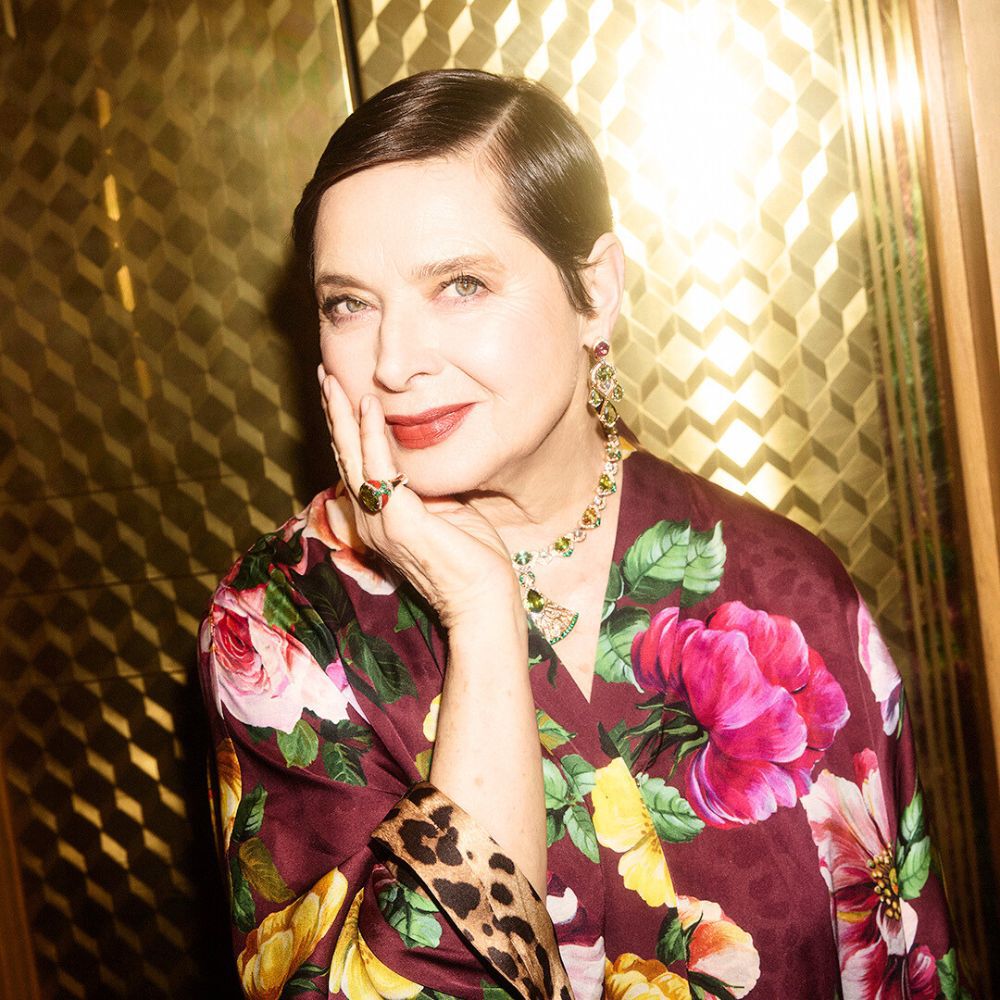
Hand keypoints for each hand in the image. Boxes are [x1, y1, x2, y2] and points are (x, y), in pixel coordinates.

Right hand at [318, 367, 519, 628]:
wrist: (484, 599)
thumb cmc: (472, 560)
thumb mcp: (446, 510)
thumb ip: (425, 486)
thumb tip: (422, 460)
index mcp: (379, 520)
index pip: (357, 466)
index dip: (347, 430)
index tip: (341, 393)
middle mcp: (370, 522)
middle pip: (345, 457)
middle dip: (334, 415)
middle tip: (323, 376)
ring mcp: (380, 523)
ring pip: (352, 459)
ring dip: (341, 416)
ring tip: (332, 381)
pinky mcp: (398, 522)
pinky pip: (380, 469)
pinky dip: (371, 434)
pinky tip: (367, 405)